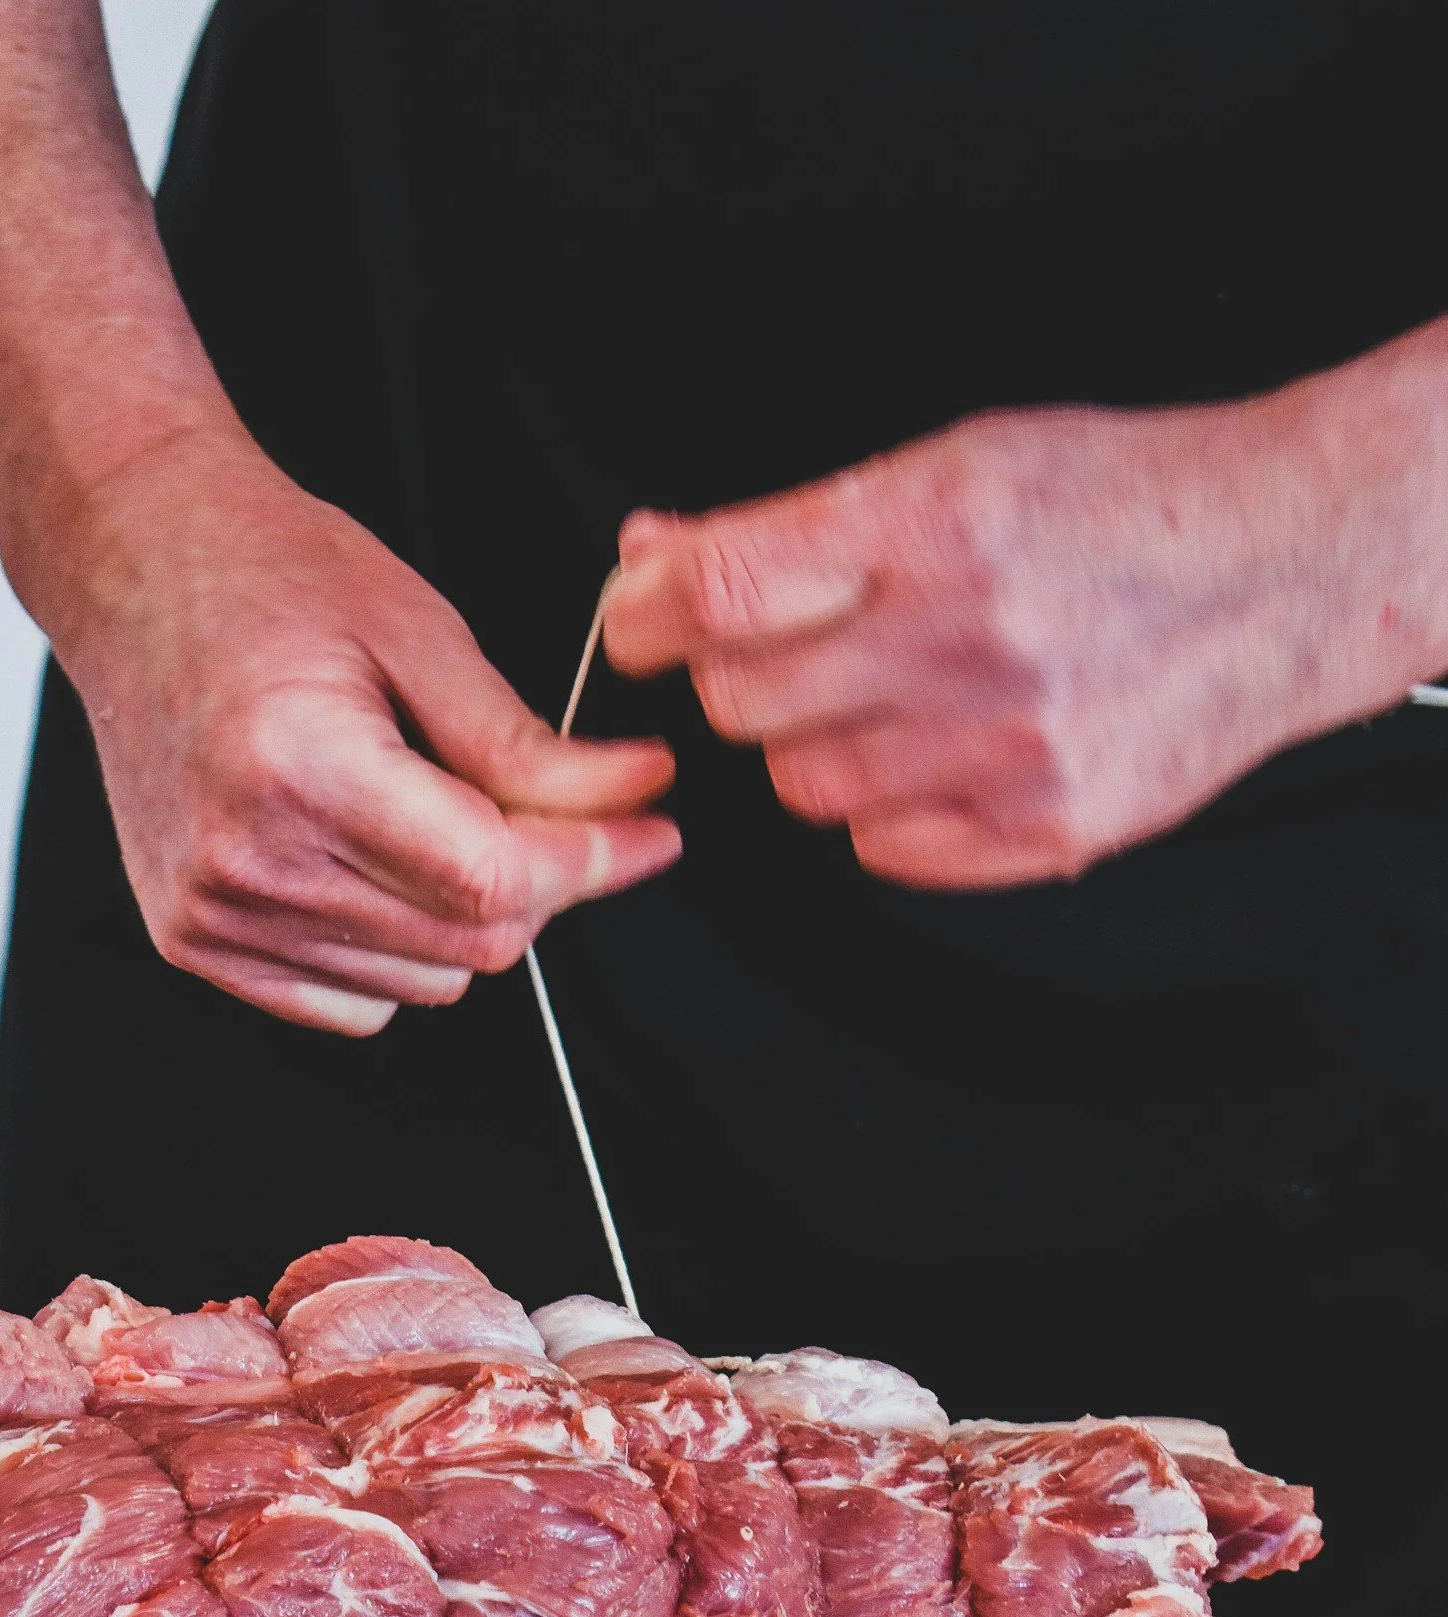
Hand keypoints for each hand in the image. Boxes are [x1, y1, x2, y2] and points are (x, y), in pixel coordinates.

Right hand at [51, 427, 678, 1031]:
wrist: (133, 562)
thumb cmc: (264, 573)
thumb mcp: (419, 634)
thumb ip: (527, 745)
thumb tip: (635, 797)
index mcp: (298, 768)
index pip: (492, 878)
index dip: (592, 862)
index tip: (648, 833)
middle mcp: (244, 857)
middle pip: (470, 943)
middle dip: (536, 884)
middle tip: (539, 807)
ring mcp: (211, 912)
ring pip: (425, 982)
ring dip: (464, 917)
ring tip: (425, 812)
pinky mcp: (195, 941)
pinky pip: (355, 1002)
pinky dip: (396, 951)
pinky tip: (371, 863)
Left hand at [602, 334, 1447, 888]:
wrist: (1285, 572)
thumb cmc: (1120, 504)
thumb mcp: (960, 463)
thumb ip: (798, 527)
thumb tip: (654, 560)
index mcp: (937, 523)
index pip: (723, 589)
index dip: (645, 614)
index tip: (635, 621)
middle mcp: (968, 638)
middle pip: (743, 703)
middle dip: (738, 678)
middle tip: (793, 650)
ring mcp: (1009, 747)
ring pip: (804, 787)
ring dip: (815, 747)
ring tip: (892, 695)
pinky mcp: (1044, 827)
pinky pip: (883, 850)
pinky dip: (886, 809)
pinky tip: (941, 752)